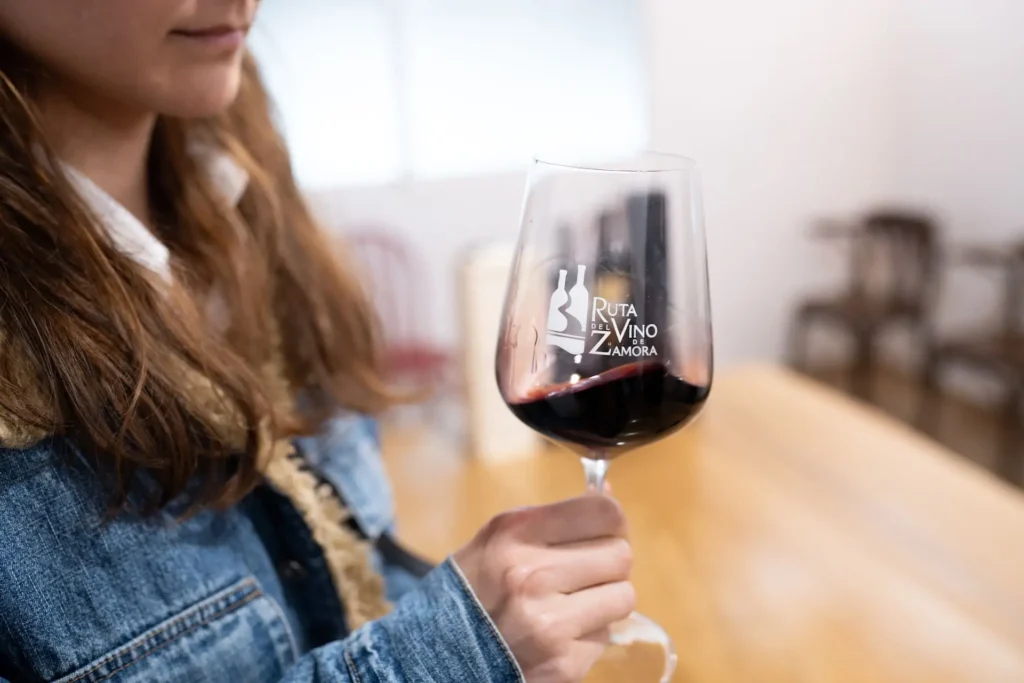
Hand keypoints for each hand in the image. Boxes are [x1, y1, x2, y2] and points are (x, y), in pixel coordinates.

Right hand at [454, 496, 634, 681]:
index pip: (604, 513)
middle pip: (620, 555)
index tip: (601, 533)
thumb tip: (609, 491)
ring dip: (606, 600)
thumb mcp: (500, 537)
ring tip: (574, 603)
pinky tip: (561, 632)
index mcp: (515, 532)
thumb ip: (553, 517)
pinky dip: (590, 633)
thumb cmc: (474, 587)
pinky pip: (606, 635)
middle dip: (609, 564)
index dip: (610, 523)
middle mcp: (532, 575)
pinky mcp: (564, 664)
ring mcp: (550, 624)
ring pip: (623, 596)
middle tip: (586, 573)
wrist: (438, 654)